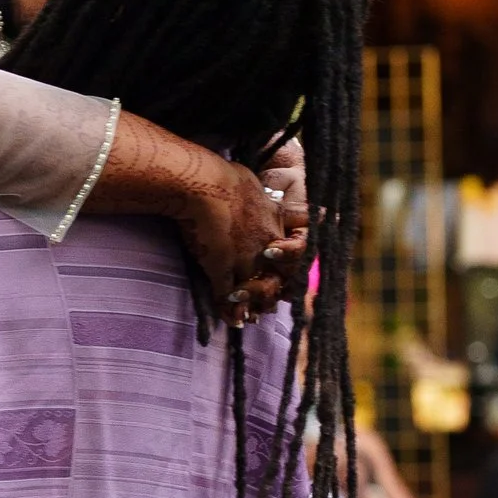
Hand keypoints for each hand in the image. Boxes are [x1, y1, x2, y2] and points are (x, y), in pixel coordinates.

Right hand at [96, 119, 293, 315]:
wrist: (203, 183)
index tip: (284, 275)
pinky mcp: (221, 268)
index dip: (290, 267)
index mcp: (274, 223)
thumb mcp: (252, 180)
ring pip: (256, 292)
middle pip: (280, 278)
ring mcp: (244, 259)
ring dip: (255, 307)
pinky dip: (231, 312)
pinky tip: (231, 321)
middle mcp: (264, 245)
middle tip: (271, 306)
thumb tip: (251, 182)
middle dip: (275, 295)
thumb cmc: (225, 176)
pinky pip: (229, 297)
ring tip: (251, 319)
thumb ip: (256, 190)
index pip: (293, 253)